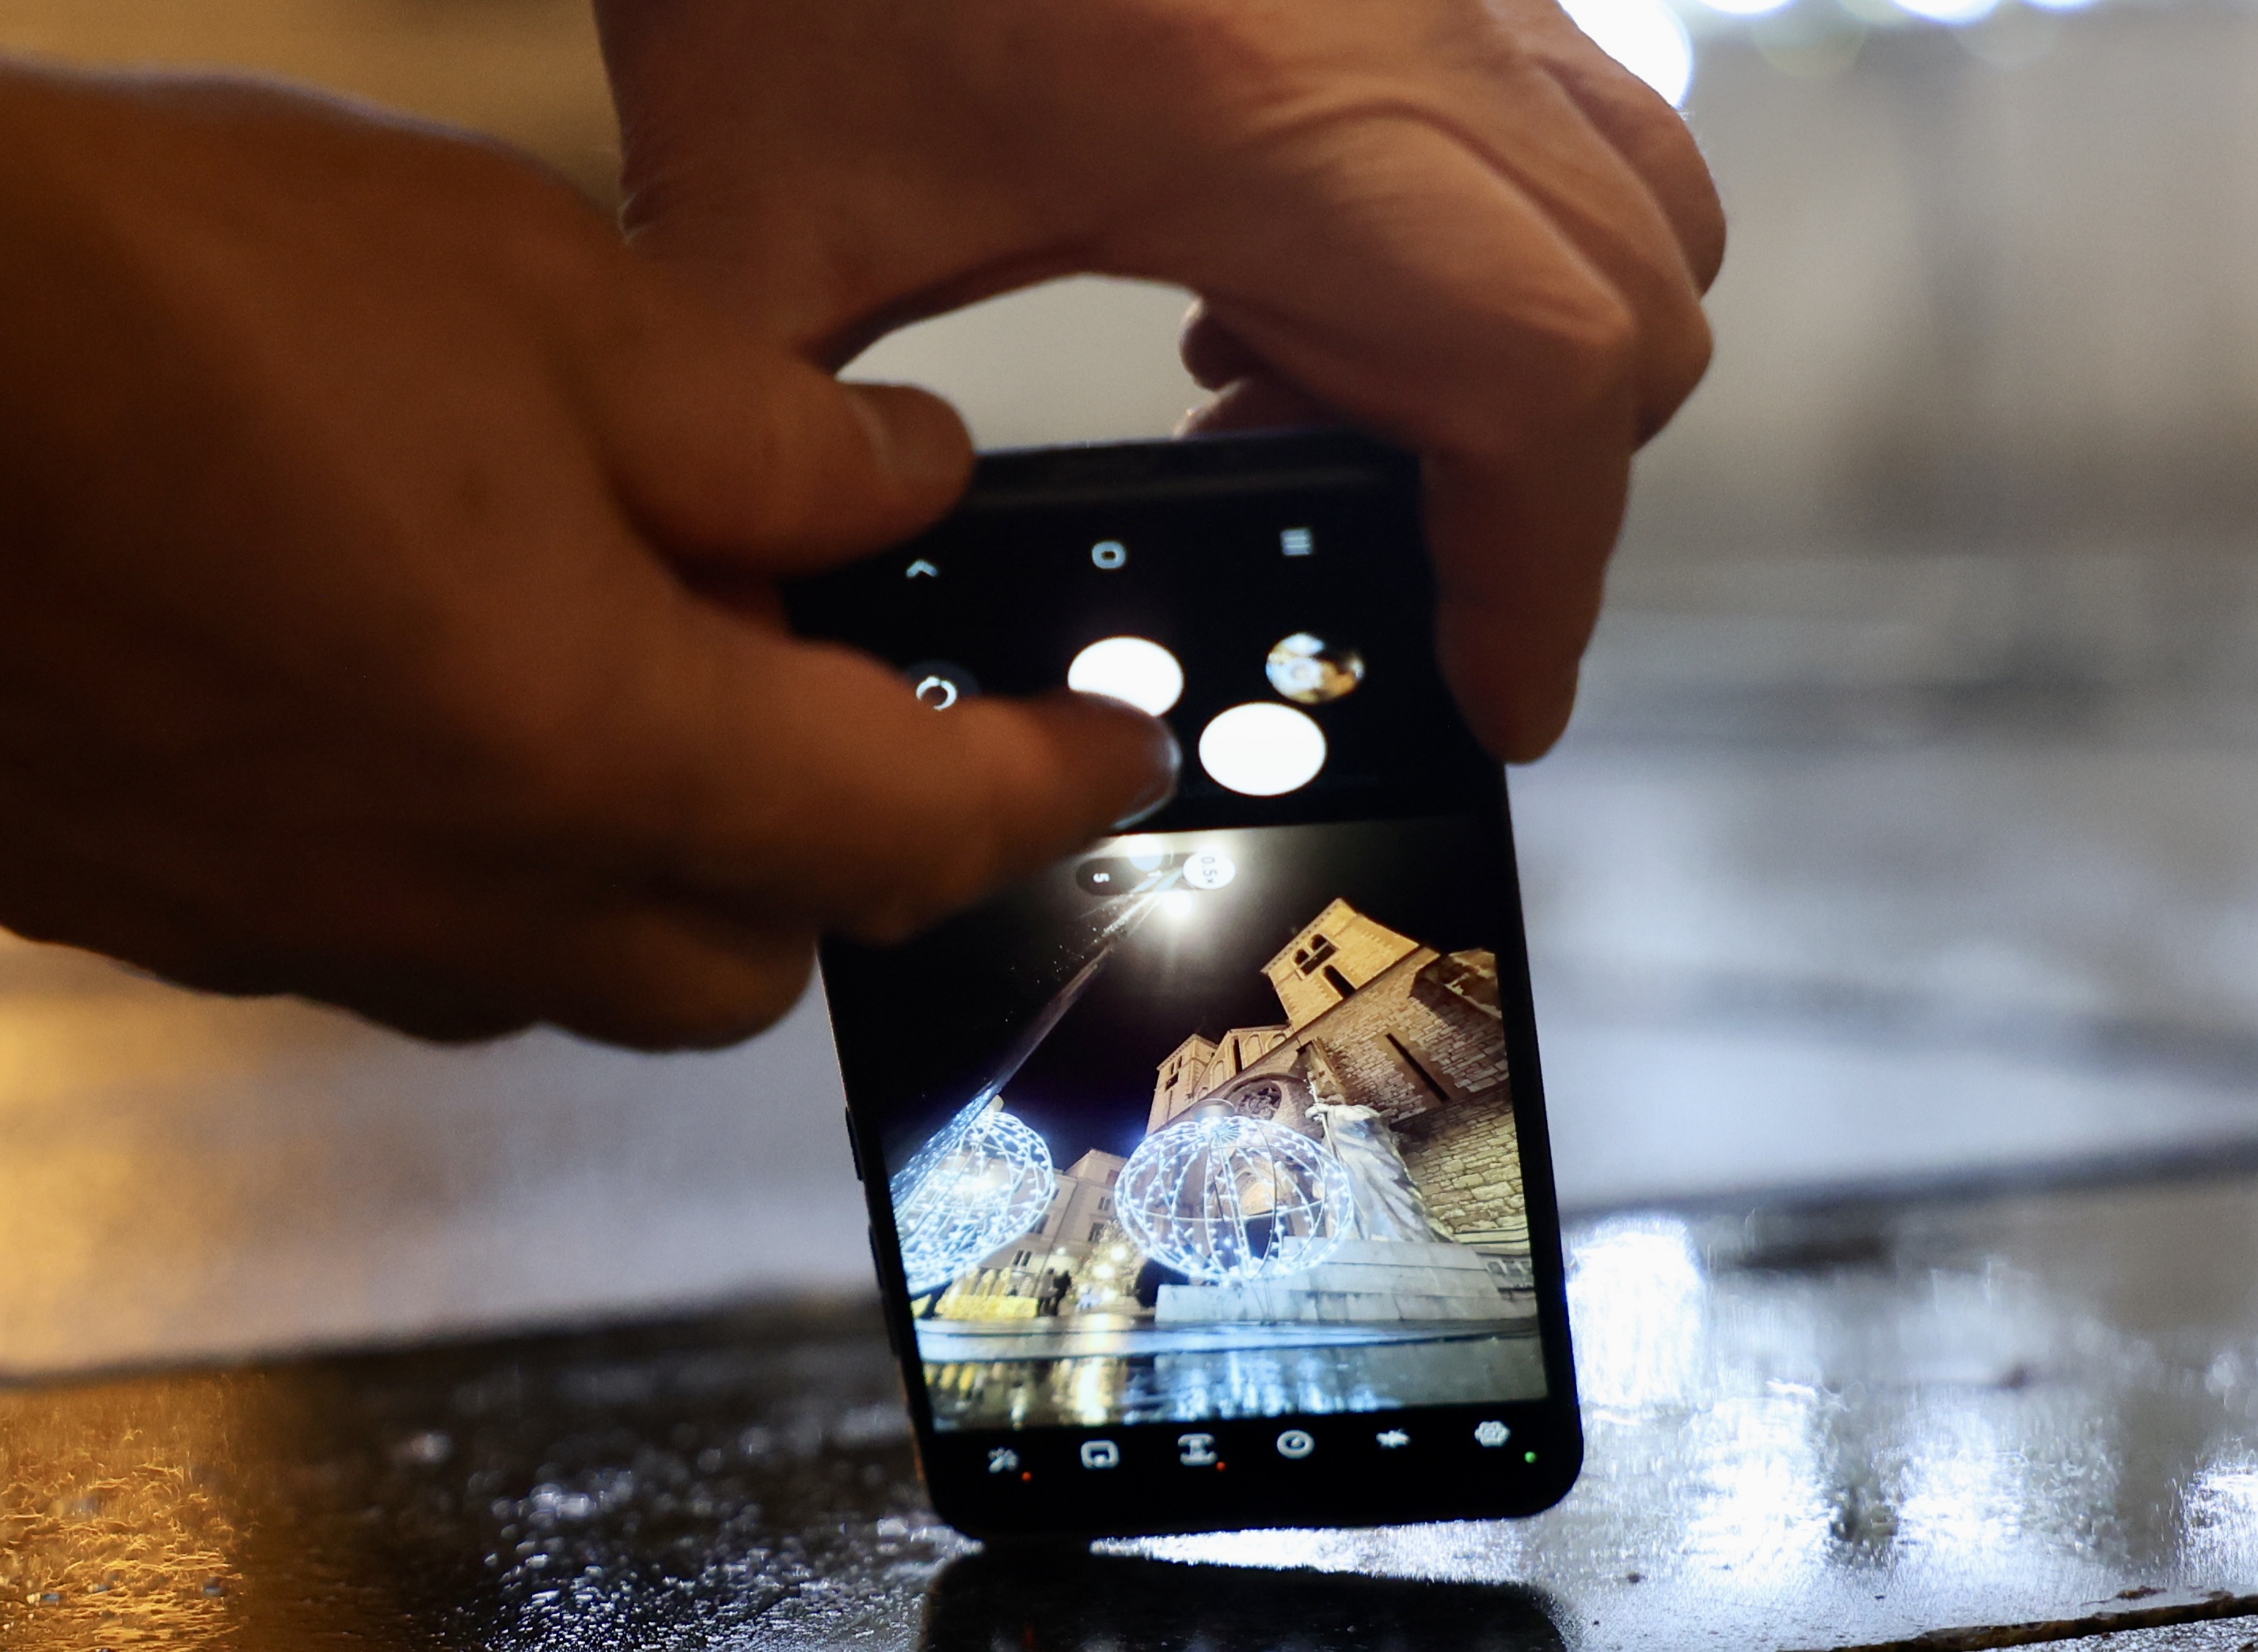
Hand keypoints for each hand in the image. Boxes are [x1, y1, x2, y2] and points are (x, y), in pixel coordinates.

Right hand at [0, 66, 1174, 1047]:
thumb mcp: (543, 300)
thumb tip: (909, 490)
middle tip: (822, 672)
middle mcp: (469, 895)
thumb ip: (772, 434)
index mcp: (600, 749)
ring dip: (663, 856)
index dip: (1042, 788)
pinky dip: (496, 850)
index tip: (1110, 751)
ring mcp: (314, 930)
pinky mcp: (184, 917)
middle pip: (754, 955)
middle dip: (837, 844)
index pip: (910, 828)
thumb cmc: (166, 304)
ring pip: (582, 967)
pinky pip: (414, 940)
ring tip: (618, 655)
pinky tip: (442, 693)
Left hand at [594, 0, 1723, 759]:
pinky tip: (1289, 267)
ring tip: (1308, 408)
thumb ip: (784, 455)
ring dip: (1533, 359)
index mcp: (1267, 121)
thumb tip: (777, 642)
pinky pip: (1562, 109)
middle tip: (1371, 562)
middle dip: (1533, 495)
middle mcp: (1408, 28)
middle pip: (1634, 317)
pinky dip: (1494, 242)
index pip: (1538, 387)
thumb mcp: (754, 217)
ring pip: (1639, 202)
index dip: (1543, 582)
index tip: (1499, 698)